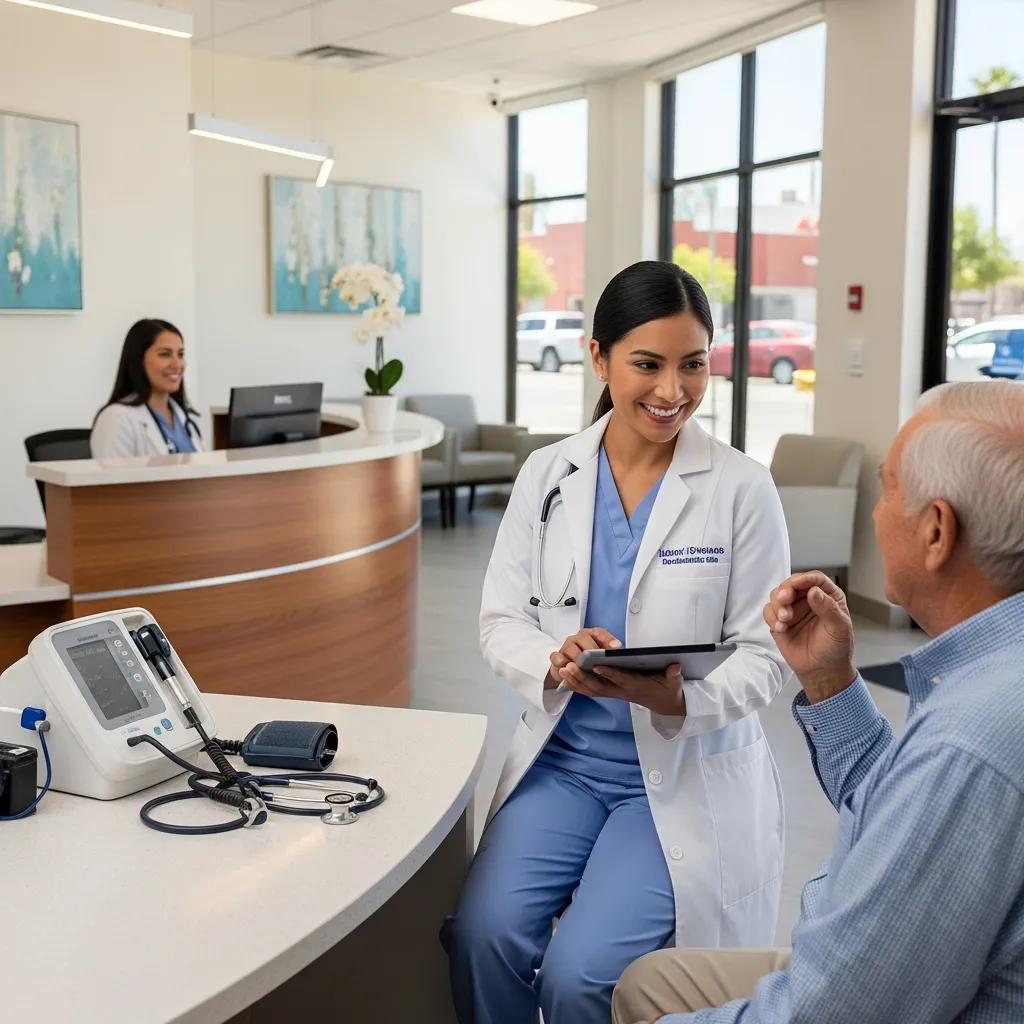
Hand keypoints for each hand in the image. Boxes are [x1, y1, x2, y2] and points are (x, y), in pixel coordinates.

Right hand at [546, 628, 620, 688]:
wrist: (569, 668)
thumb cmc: (588, 663)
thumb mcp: (602, 658)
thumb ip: (610, 655)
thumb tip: (620, 654)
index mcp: (592, 635)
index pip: (600, 633)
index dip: (608, 639)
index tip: (616, 648)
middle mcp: (578, 638)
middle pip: (584, 638)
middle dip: (592, 650)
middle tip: (598, 660)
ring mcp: (566, 647)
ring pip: (570, 648)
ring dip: (576, 657)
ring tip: (583, 666)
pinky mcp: (556, 657)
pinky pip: (556, 657)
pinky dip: (560, 661)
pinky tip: (566, 667)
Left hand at [558, 660, 685, 716]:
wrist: (664, 704)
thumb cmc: (667, 690)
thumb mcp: (674, 683)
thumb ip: (674, 675)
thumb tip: (675, 666)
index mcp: (636, 686)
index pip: (621, 679)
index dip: (609, 673)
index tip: (597, 664)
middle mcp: (622, 691)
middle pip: (600, 686)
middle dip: (583, 677)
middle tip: (569, 666)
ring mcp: (615, 693)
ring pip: (591, 689)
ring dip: (576, 680)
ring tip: (562, 669)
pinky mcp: (610, 693)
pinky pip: (590, 691)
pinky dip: (577, 685)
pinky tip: (564, 677)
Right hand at [763, 571, 856, 702]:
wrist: (822, 671)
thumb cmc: (836, 649)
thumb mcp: (839, 628)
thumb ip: (828, 608)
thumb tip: (813, 591)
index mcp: (828, 596)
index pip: (815, 579)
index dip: (805, 579)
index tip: (797, 584)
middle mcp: (808, 599)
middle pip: (792, 584)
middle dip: (785, 590)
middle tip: (784, 599)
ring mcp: (793, 609)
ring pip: (777, 595)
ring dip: (778, 604)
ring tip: (785, 619)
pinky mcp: (779, 621)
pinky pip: (768, 611)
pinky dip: (771, 618)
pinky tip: (781, 628)